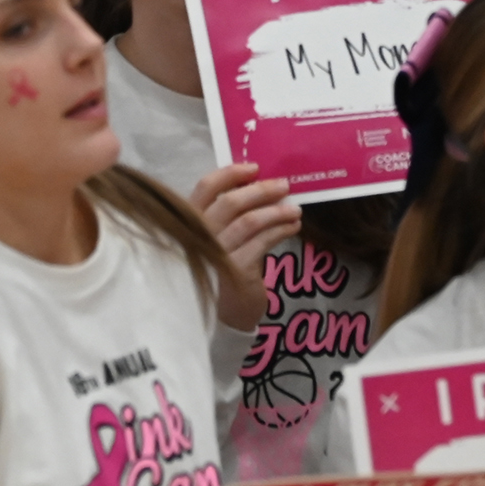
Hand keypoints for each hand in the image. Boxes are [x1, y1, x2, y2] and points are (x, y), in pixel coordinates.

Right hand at [192, 159, 301, 330]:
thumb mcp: (217, 239)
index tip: (254, 168)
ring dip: (276, 212)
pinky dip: (280, 231)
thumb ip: (227, 216)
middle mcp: (198, 235)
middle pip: (230, 202)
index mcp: (189, 222)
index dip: (230, 174)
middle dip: (261, 191)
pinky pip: (262, 242)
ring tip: (295, 209)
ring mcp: (216, 254)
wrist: (222, 317)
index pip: (205, 188)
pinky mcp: (235, 270)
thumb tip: (261, 185)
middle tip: (284, 185)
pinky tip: (293, 227)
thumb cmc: (220, 271)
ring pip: (250, 221)